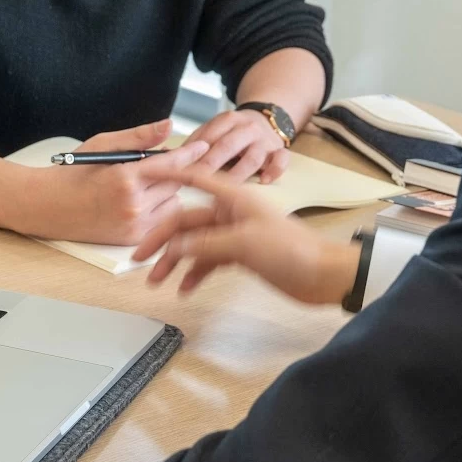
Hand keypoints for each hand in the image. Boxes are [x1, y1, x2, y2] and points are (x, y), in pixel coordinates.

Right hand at [20, 120, 208, 244]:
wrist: (48, 207)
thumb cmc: (74, 173)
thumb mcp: (104, 145)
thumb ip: (139, 137)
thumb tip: (168, 125)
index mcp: (124, 177)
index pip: (170, 163)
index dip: (190, 153)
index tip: (203, 146)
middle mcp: (132, 204)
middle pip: (176, 184)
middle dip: (173, 172)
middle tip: (158, 165)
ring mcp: (133, 225)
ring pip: (172, 203)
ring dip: (167, 193)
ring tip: (144, 186)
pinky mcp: (132, 239)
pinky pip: (162, 220)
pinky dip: (158, 210)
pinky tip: (142, 201)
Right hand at [133, 166, 359, 303]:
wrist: (321, 274)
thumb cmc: (290, 249)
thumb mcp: (244, 243)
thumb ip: (206, 244)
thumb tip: (174, 246)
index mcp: (232, 197)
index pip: (194, 179)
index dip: (170, 174)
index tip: (145, 173)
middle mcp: (229, 212)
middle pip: (186, 221)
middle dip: (162, 239)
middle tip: (139, 259)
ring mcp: (234, 234)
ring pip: (195, 243)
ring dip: (176, 261)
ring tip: (157, 281)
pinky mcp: (240, 254)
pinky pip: (209, 260)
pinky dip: (196, 272)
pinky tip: (185, 288)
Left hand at [182, 108, 290, 183]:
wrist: (268, 120)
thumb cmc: (234, 133)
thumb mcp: (215, 130)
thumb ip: (195, 142)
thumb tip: (169, 155)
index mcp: (227, 120)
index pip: (208, 136)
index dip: (193, 153)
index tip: (178, 169)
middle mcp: (247, 128)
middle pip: (228, 146)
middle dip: (211, 163)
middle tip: (195, 181)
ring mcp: (265, 140)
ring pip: (253, 156)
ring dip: (238, 173)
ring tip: (225, 189)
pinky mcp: (280, 151)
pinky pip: (282, 159)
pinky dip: (275, 169)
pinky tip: (265, 181)